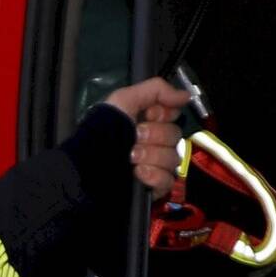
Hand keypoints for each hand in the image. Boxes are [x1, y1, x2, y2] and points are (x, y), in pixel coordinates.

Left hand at [107, 76, 193, 196]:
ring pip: (173, 158)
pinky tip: (138, 172)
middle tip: (135, 137)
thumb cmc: (103, 129)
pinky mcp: (154, 186)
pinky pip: (168, 180)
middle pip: (175, 136)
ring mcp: (156, 166)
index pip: (174, 115)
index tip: (149, 114)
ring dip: (152, 155)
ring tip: (131, 156)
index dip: (164, 114)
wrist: (90, 164)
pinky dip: (154, 176)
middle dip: (155, 135)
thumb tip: (186, 95)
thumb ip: (156, 90)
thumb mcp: (124, 99)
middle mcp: (154, 142)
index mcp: (148, 122)